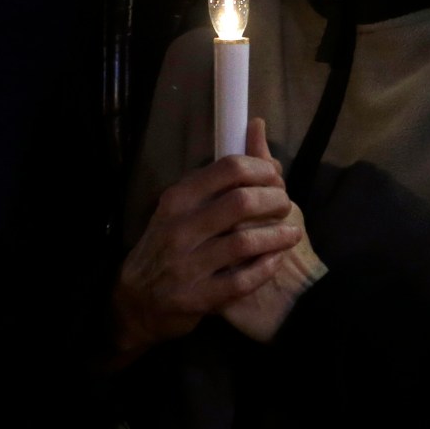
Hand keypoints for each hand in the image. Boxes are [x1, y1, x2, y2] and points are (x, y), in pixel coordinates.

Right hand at [113, 119, 307, 362]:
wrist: (136, 301)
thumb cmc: (167, 244)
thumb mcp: (182, 206)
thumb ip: (220, 176)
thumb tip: (257, 128)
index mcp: (177, 199)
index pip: (228, 168)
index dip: (262, 169)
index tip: (276, 177)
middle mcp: (179, 230)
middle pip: (242, 202)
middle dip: (275, 200)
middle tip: (286, 205)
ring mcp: (186, 266)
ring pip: (245, 242)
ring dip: (279, 236)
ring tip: (293, 233)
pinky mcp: (196, 298)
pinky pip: (242, 280)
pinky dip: (266, 267)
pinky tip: (276, 259)